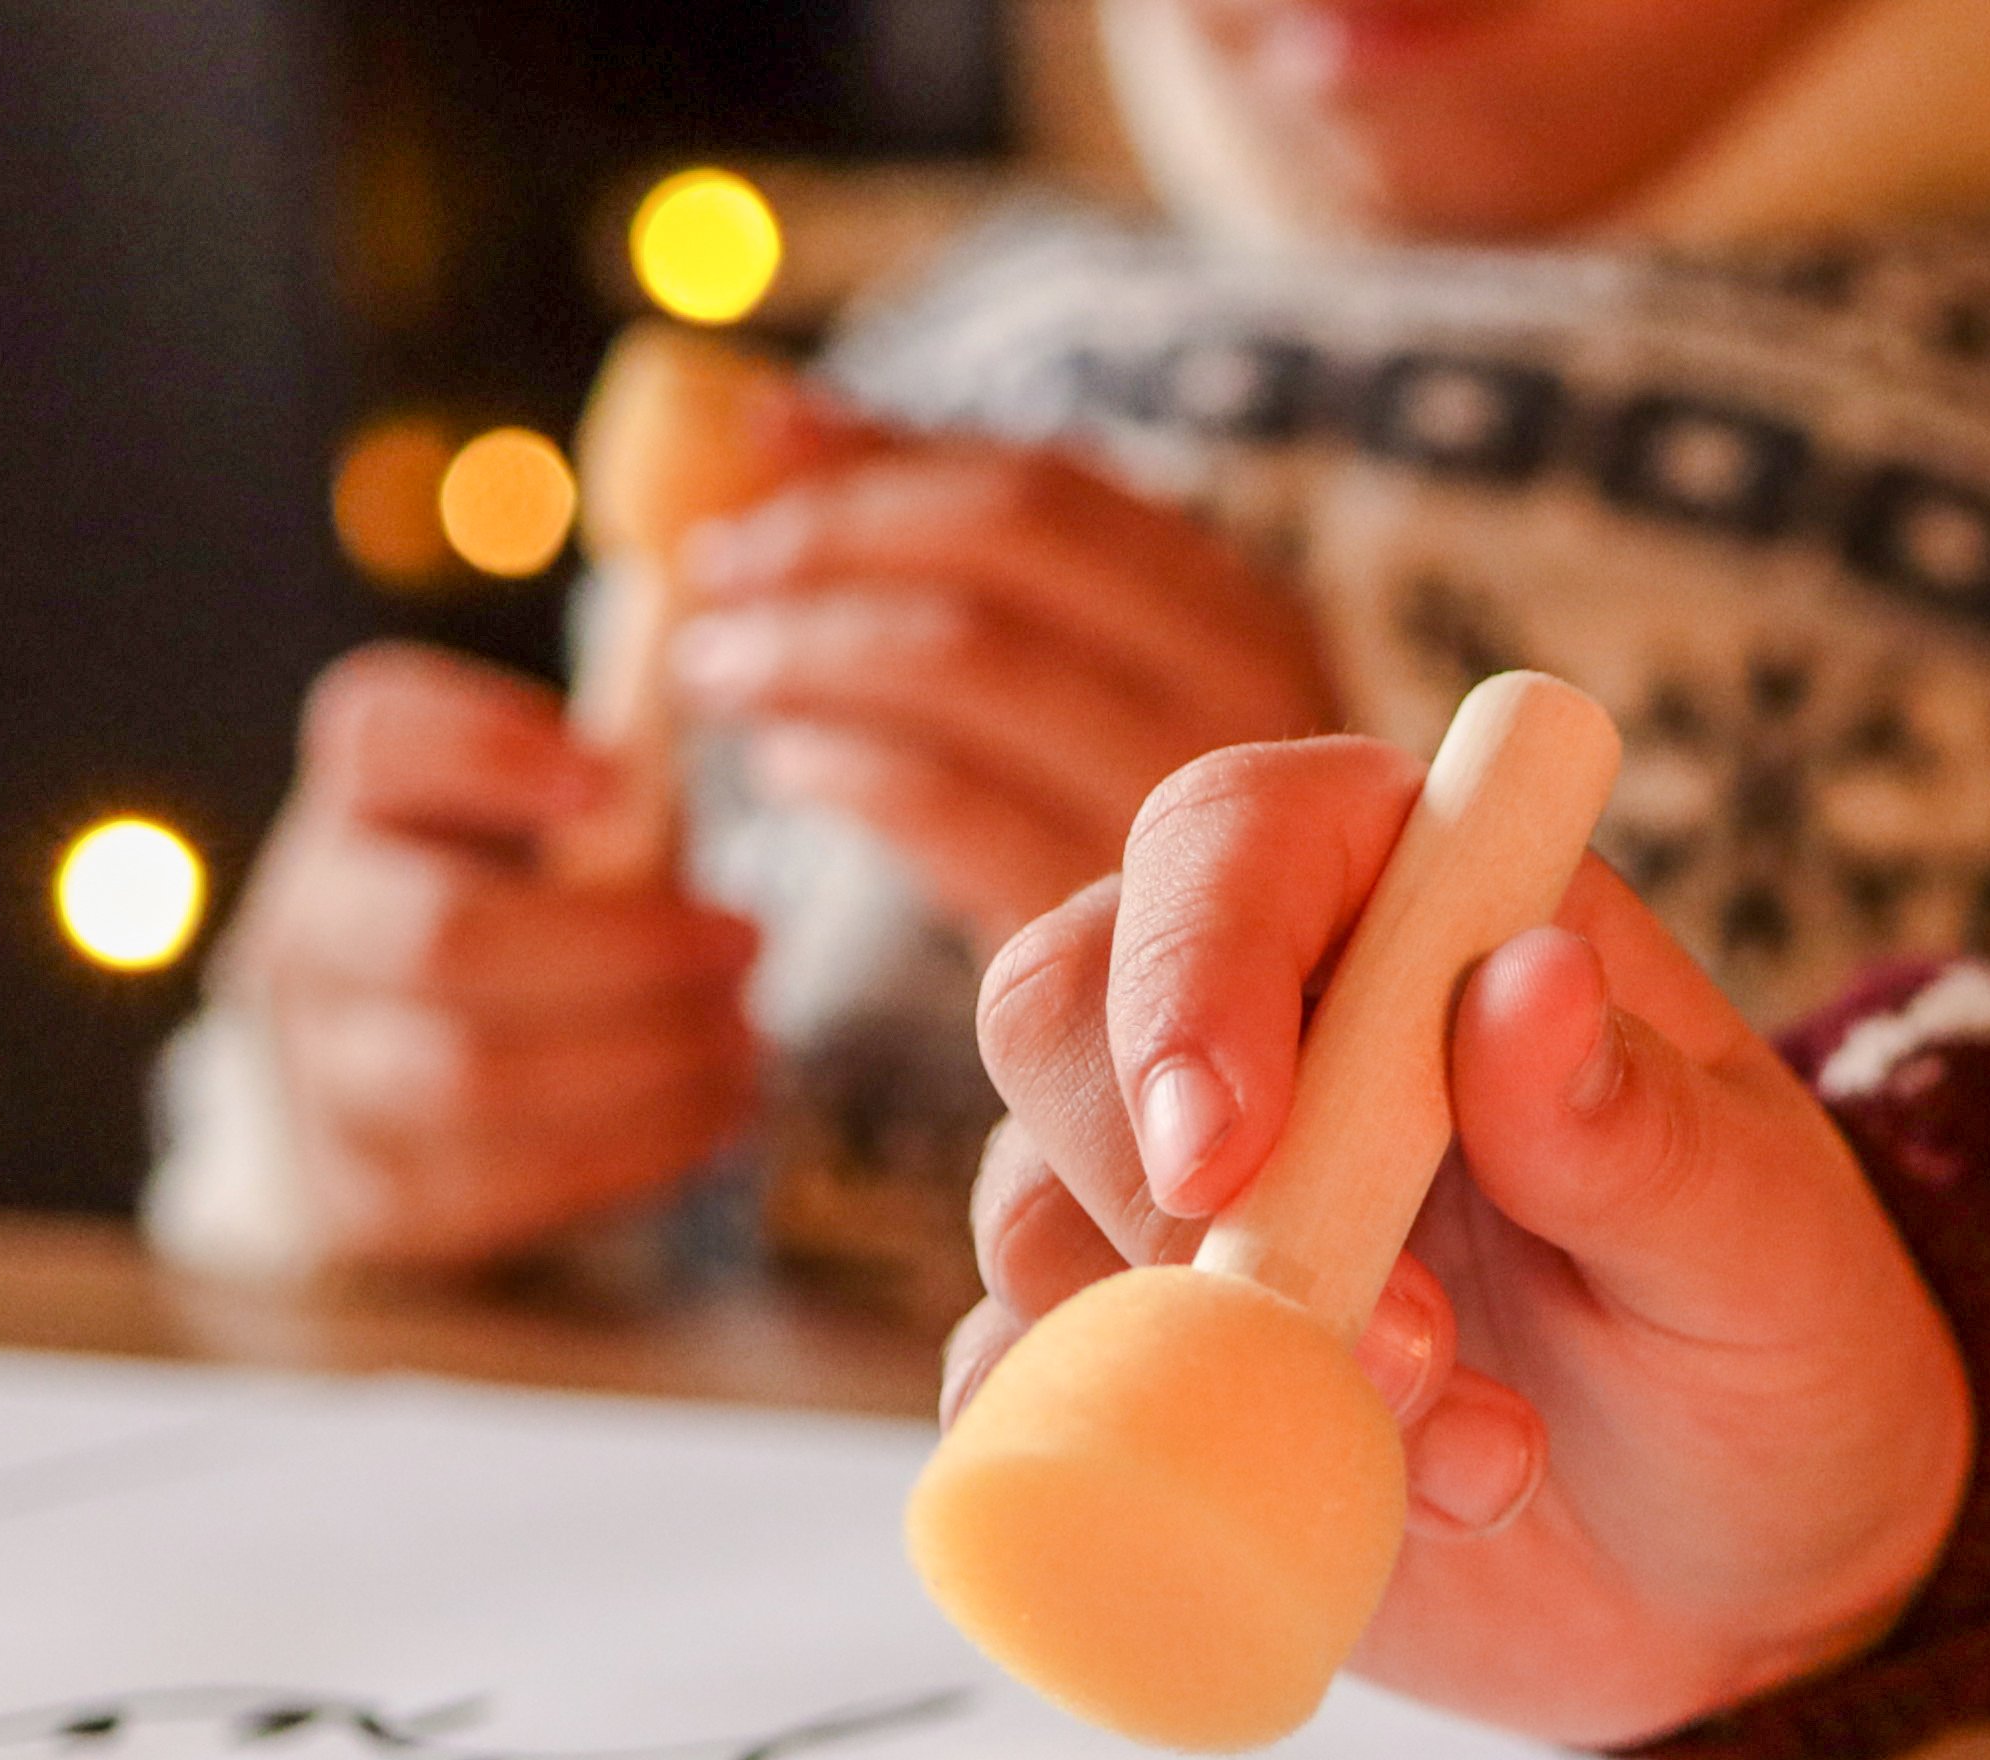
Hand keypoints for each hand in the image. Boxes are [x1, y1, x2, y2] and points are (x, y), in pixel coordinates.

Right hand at [220, 646, 761, 1273]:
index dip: (490, 748)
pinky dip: (639, 1146)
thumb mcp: (554, 846)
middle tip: (748, 941)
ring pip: (477, 1075)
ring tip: (747, 1038)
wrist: (389, 1116)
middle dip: (627, 946)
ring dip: (647, 1060)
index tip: (610, 777)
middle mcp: (305, 936)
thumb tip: (746, 713)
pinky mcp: (367, 1195)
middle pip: (446, 934)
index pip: (376, 737)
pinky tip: (721, 1109)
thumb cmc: (519, 938)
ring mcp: (318, 1073)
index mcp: (354, 814)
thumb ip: (618, 796)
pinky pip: (509, 1180)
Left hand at [666, 436, 1334, 951]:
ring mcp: (1195, 813)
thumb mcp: (1105, 713)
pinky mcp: (1124, 936)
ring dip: (810, 647)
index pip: (1051, 490)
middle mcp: (1252, 701)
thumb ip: (972, 570)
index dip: (885, 458)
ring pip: (962, 659)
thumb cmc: (1168, 890)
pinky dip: (840, 766)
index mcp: (1252, 622)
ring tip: (718, 665)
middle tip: (713, 571)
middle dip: (833, 540)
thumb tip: (767, 421)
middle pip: (1003, 551)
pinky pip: (944, 802)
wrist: (1276, 1108)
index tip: (757, 443)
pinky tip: (790, 767)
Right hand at [962, 737, 1973, 1753]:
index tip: (1236, 1148)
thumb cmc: (1771, 1351)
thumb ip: (1641, 1129)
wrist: (1748, 1566)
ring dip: (1217, 1365)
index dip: (1195, 972)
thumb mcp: (1764, 1248)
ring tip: (1479, 1459)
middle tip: (1392, 1347)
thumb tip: (1527, 980)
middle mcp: (1269, 1026)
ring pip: (1036, 1218)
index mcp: (1428, 913)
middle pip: (1058, 1010)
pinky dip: (1131, 1470)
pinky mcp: (1142, 1374)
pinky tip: (1332, 1524)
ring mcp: (1179, 1203)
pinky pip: (1023, 1398)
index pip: (1232, 844)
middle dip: (1163, 1191)